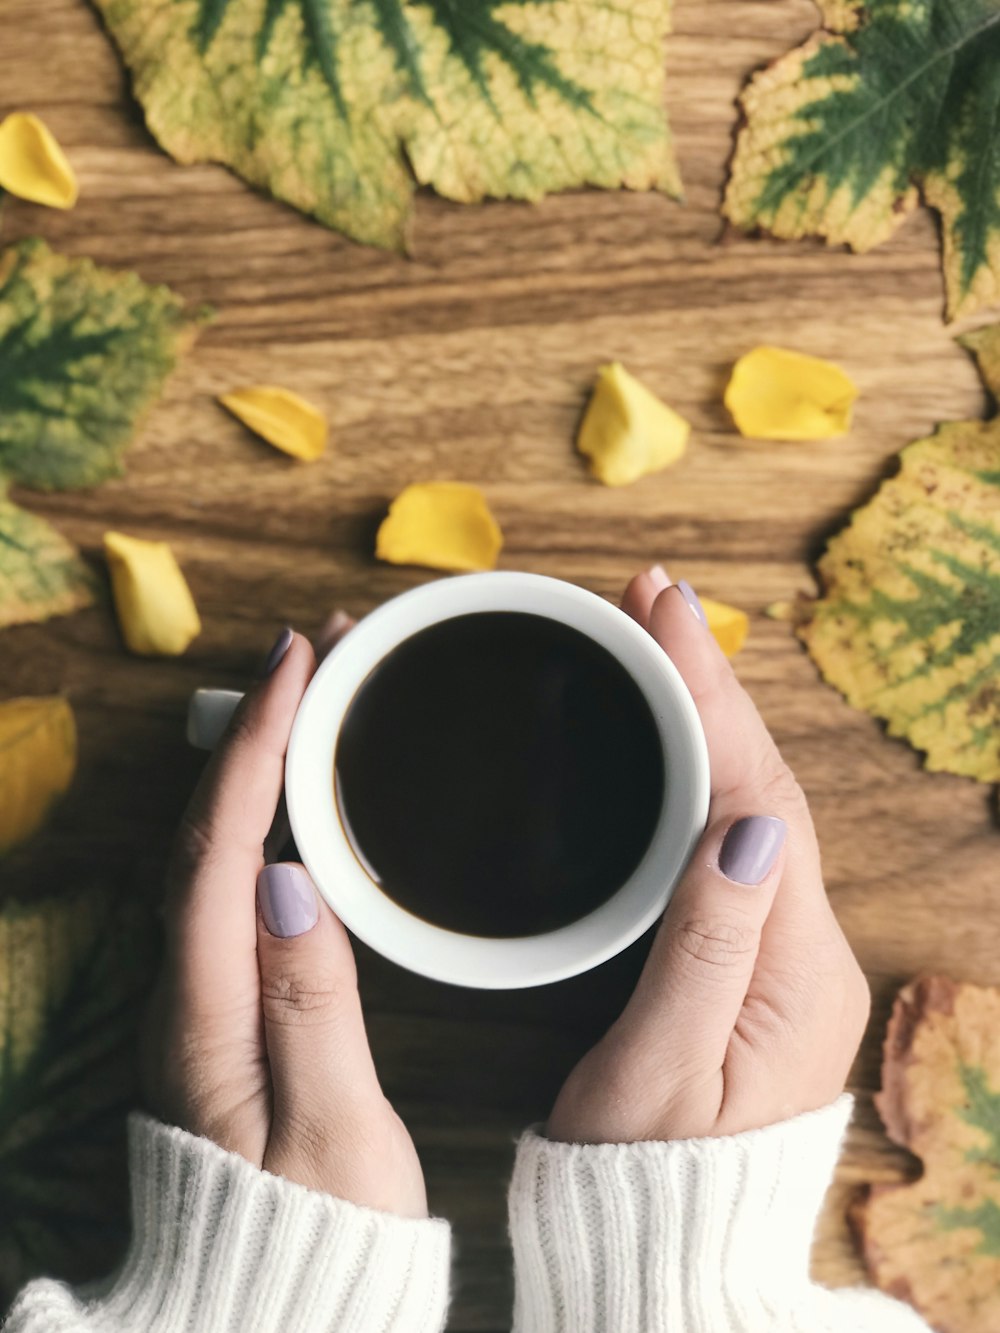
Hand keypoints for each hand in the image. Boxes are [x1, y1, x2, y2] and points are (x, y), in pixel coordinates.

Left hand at [143, 617, 427, 1216]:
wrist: (271, 1317)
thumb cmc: (315, 1242)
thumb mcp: (333, 1134)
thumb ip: (310, 1005)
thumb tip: (289, 881)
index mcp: (209, 1016)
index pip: (223, 847)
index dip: (259, 746)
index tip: (298, 664)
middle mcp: (186, 997)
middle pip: (205, 831)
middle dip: (255, 729)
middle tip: (316, 654)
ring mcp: (197, 1003)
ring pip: (212, 853)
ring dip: (255, 765)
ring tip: (312, 701)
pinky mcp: (220, 1013)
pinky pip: (227, 887)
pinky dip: (258, 820)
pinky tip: (296, 803)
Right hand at [547, 568, 870, 1143]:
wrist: (666, 1248)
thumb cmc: (647, 1176)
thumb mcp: (661, 1070)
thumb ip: (706, 947)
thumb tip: (747, 824)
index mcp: (793, 968)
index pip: (756, 797)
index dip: (710, 696)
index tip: (662, 611)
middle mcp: (802, 946)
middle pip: (762, 781)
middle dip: (709, 681)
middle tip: (652, 596)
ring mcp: (779, 949)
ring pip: (747, 800)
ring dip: (705, 713)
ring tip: (654, 638)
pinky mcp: (746, 953)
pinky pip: (726, 833)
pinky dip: (696, 767)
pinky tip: (666, 732)